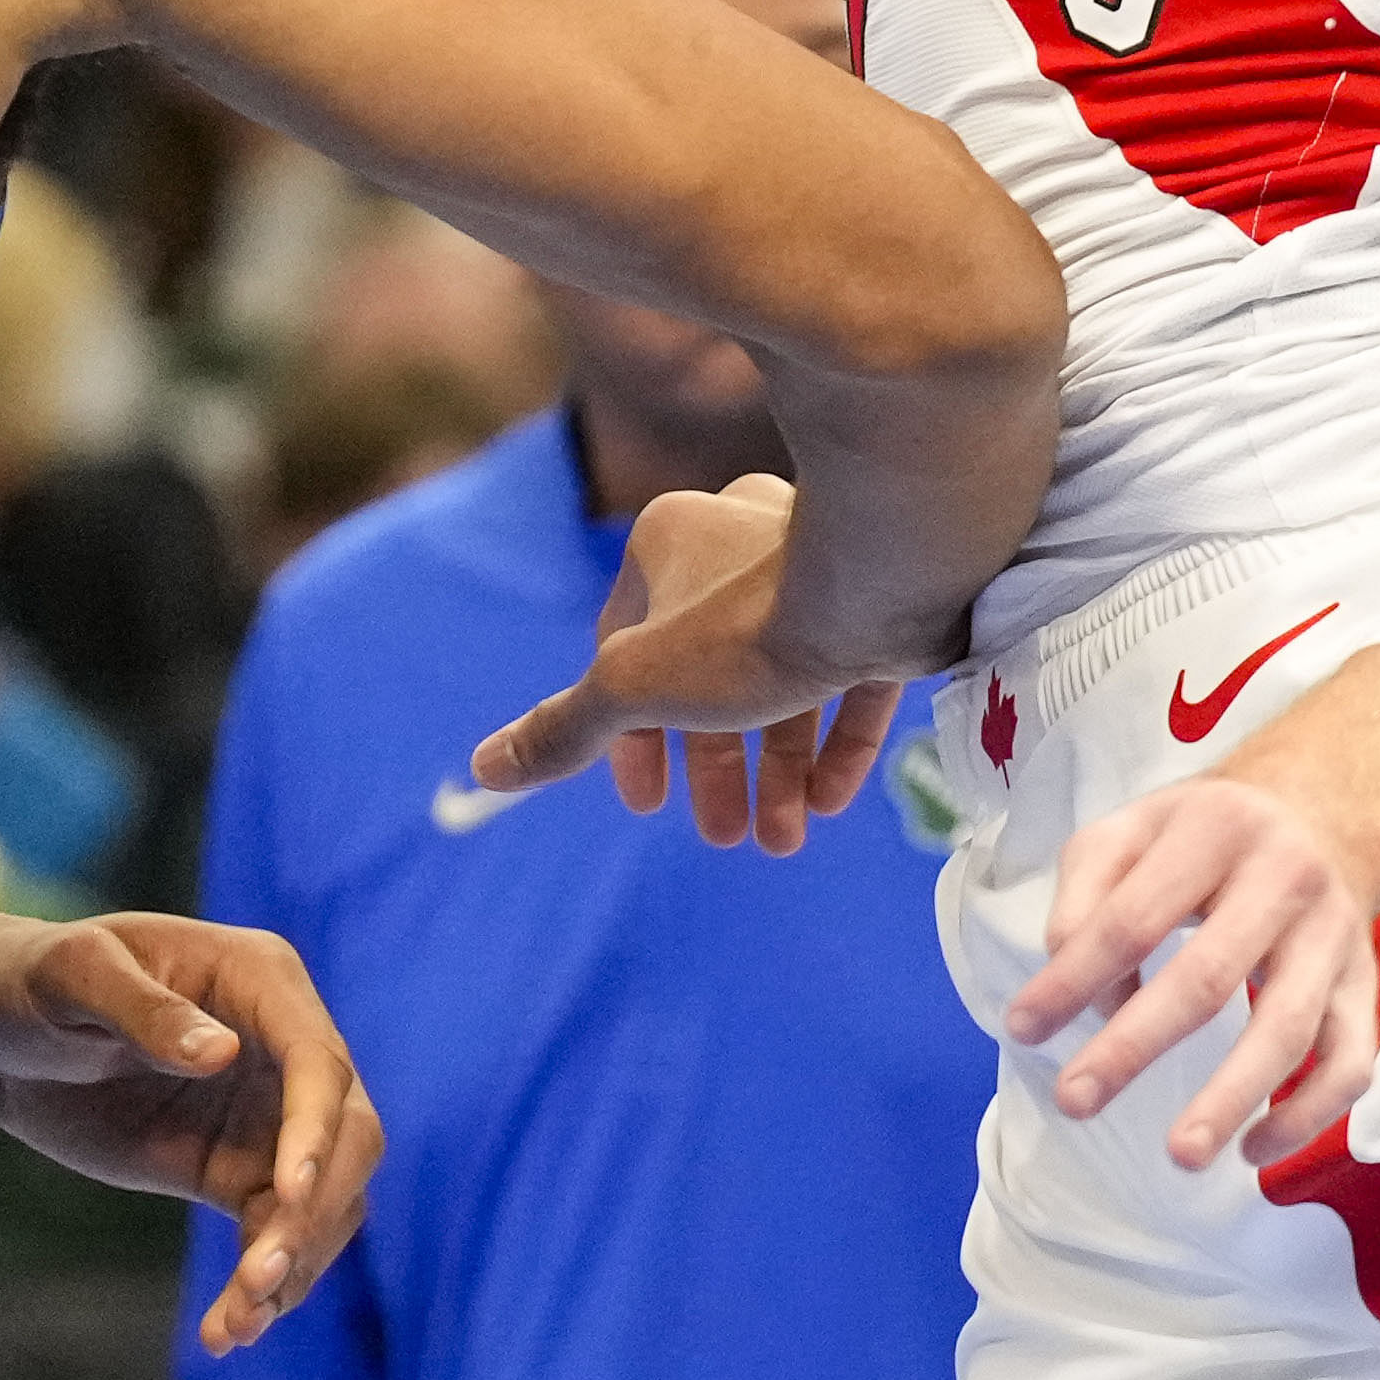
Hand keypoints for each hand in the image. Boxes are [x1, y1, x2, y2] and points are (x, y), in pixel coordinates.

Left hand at [0, 908, 381, 1352]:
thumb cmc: (36, 980)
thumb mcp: (75, 977)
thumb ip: (144, 1010)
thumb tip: (221, 1053)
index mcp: (260, 981)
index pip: (318, 1062)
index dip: (315, 1130)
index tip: (286, 1196)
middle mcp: (282, 1046)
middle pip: (347, 1135)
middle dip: (313, 1212)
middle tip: (257, 1279)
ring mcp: (267, 1113)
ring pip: (325, 1195)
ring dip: (296, 1262)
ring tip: (236, 1327)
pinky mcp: (235, 1168)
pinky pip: (274, 1228)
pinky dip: (266, 1282)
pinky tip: (228, 1331)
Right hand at [463, 476, 912, 850]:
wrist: (895, 572)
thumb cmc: (750, 621)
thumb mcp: (637, 689)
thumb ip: (565, 731)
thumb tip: (484, 770)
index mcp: (670, 542)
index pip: (628, 651)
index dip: (632, 739)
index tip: (649, 806)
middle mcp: (741, 541)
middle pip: (711, 673)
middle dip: (716, 768)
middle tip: (725, 836)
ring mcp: (820, 564)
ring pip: (786, 680)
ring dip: (779, 769)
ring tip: (784, 839)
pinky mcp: (884, 595)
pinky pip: (853, 675)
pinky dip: (837, 740)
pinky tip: (829, 801)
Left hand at [1004, 771, 1379, 1173]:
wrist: (1326, 811)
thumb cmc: (1207, 834)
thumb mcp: (1134, 826)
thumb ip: (1087, 892)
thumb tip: (1081, 989)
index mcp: (1217, 829)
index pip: (1134, 917)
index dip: (1073, 978)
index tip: (1022, 1029)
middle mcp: (1286, 878)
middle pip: (1208, 975)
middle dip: (1135, 1046)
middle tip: (1075, 1102)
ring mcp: (1334, 936)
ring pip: (1289, 1027)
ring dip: (1233, 1097)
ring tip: (1180, 1156)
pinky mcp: (1366, 985)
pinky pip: (1351, 1061)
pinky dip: (1309, 1115)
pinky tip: (1253, 1151)